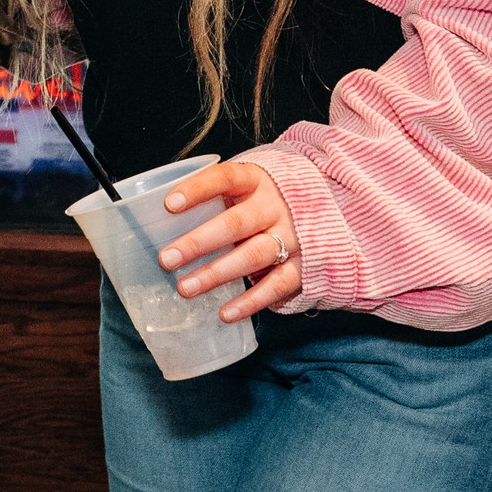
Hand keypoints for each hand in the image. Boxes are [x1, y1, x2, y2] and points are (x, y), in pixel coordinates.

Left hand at [154, 160, 304, 323]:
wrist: (328, 206)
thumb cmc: (266, 199)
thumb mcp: (247, 186)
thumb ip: (217, 197)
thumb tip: (163, 217)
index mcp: (257, 180)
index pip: (224, 178)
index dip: (196, 190)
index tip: (169, 205)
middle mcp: (275, 206)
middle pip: (236, 223)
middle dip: (199, 242)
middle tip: (167, 258)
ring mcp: (292, 235)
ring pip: (253, 255)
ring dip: (217, 273)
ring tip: (186, 287)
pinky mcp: (301, 264)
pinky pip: (276, 285)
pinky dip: (250, 301)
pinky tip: (224, 313)